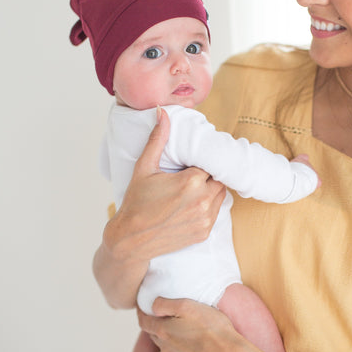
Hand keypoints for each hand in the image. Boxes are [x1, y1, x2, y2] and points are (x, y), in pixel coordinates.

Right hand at [94, 109, 226, 307]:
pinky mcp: (204, 233)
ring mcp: (205, 219)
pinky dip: (207, 207)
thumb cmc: (135, 203)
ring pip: (220, 195)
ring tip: (190, 191)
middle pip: (218, 178)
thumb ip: (157, 139)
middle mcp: (202, 200)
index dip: (199, 164)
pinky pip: (216, 213)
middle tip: (189, 178)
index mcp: (190, 181)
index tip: (189, 165)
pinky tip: (190, 206)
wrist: (130, 240)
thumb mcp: (144, 168)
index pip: (208, 163)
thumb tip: (162, 112)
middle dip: (206, 177)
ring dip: (209, 191)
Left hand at [138, 297, 243, 351]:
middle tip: (157, 309)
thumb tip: (152, 304)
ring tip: (172, 320)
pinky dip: (176, 341)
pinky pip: (176, 350)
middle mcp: (166, 347)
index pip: (142, 320)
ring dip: (164, 331)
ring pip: (163, 342)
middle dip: (151, 320)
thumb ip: (165, 304)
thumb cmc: (211, 329)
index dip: (141, 310)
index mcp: (162, 331)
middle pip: (152, 332)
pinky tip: (187, 336)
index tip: (143, 302)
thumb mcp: (187, 307)